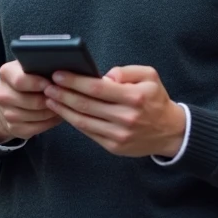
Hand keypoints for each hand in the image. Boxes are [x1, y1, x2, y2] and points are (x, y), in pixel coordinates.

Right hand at [0, 61, 61, 143]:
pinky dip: (50, 122)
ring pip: (38, 116)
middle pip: (33, 101)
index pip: (21, 80)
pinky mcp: (13, 127)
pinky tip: (55, 115)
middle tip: (63, 97)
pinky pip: (37, 128)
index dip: (40, 84)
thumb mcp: (31, 67)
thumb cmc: (28, 80)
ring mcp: (7, 113)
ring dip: (53, 111)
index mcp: (6, 74)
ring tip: (61, 105)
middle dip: (51, 100)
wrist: (11, 101)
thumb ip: (41, 67)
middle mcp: (3, 94)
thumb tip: (61, 74)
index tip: (52, 83)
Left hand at [44, 66, 185, 157]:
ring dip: (63, 109)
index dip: (74, 81)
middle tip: (47, 86)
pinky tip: (64, 112)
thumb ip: (126, 71)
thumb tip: (103, 77)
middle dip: (62, 94)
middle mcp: (126, 118)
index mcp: (134, 97)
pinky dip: (74, 121)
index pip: (97, 88)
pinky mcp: (114, 147)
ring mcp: (119, 135)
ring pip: (83, 121)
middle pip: (86, 105)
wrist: (170, 132)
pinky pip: (88, 132)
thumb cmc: (155, 100)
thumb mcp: (149, 76)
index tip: (58, 74)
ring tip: (50, 99)